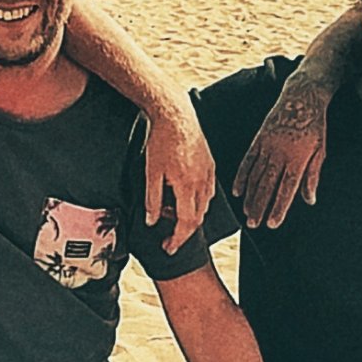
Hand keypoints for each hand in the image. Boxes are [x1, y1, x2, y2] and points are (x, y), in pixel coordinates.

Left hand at [144, 103, 218, 253]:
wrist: (175, 114)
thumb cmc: (161, 141)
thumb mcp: (151, 173)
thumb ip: (152, 200)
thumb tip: (152, 221)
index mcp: (187, 186)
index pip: (187, 223)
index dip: (178, 239)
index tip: (168, 248)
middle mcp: (202, 182)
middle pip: (198, 217)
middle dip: (183, 230)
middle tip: (167, 233)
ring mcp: (209, 173)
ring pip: (204, 205)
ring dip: (190, 214)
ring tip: (171, 210)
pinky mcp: (210, 165)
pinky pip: (208, 191)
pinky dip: (197, 200)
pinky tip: (184, 195)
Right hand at [235, 85, 328, 228]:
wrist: (301, 98)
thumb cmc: (314, 125)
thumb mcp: (320, 151)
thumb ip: (312, 176)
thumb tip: (309, 199)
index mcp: (297, 159)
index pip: (286, 189)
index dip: (278, 208)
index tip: (272, 223)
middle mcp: (279, 155)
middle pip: (267, 186)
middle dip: (259, 207)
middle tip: (253, 224)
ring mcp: (266, 147)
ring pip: (255, 177)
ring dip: (250, 197)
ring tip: (246, 212)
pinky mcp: (258, 140)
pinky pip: (247, 162)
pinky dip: (241, 177)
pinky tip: (237, 190)